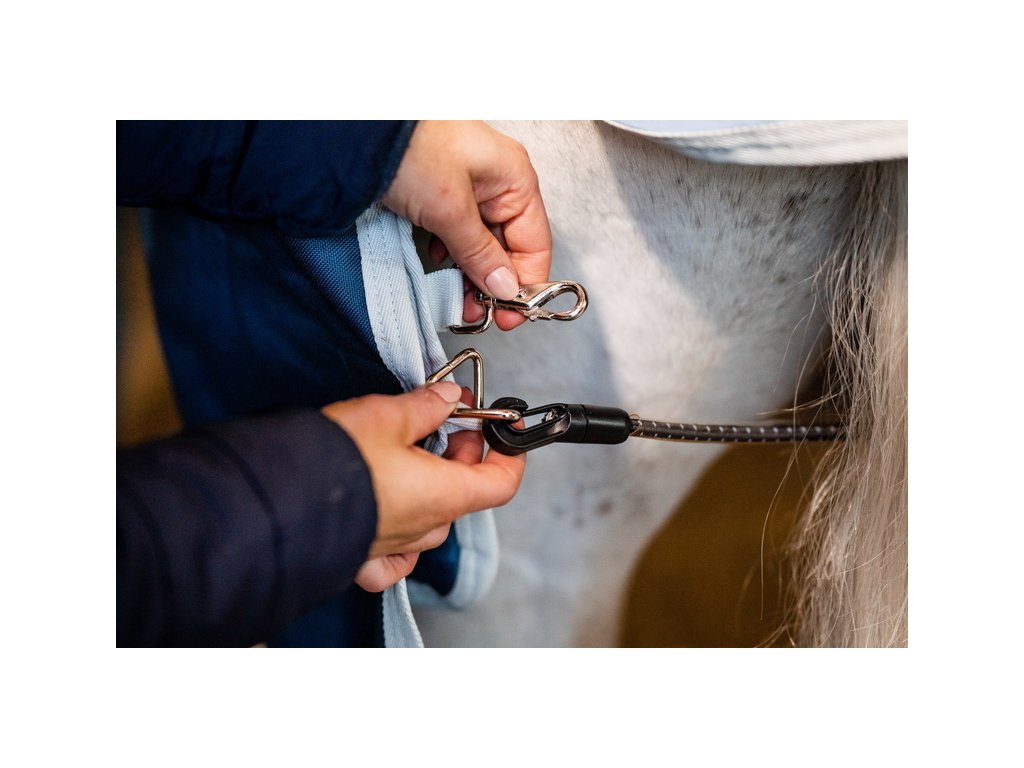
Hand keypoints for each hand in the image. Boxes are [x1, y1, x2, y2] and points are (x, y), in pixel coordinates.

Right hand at [322, 382, 525, 567]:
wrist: (280, 501)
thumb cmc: (336, 460)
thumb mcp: (388, 415)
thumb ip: (426, 406)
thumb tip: (448, 398)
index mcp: (443, 494)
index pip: (500, 484)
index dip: (509, 455)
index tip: (503, 430)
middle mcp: (425, 527)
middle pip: (464, 493)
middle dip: (463, 452)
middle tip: (448, 418)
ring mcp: (395, 546)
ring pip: (432, 517)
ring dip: (433, 482)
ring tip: (413, 448)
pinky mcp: (364, 556)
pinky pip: (397, 556)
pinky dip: (404, 535)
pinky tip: (396, 512)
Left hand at [382, 121, 551, 329]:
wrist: (357, 128)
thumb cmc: (410, 148)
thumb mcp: (450, 210)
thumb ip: (480, 254)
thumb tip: (505, 287)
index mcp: (515, 179)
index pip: (534, 243)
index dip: (526, 283)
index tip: (511, 316)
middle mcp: (498, 183)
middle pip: (508, 246)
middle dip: (493, 283)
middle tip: (477, 313)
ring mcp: (470, 187)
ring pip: (481, 243)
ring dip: (470, 274)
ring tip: (458, 300)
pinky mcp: (442, 194)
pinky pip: (458, 233)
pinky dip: (452, 255)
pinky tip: (440, 268)